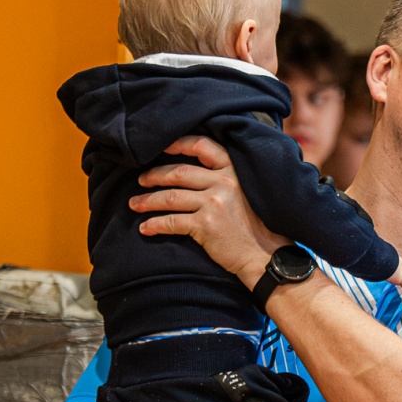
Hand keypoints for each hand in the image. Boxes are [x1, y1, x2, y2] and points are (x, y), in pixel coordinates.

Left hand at [130, 136, 288, 281]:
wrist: (267, 256)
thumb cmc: (260, 226)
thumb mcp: (251, 191)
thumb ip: (231, 178)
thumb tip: (202, 171)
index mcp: (235, 170)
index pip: (202, 146)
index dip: (179, 144)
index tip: (163, 147)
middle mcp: (224, 182)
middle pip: (179, 172)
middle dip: (155, 175)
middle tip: (141, 180)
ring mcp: (214, 203)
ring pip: (171, 197)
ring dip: (148, 200)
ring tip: (135, 204)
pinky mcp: (205, 225)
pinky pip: (172, 221)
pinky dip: (155, 224)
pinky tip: (145, 228)